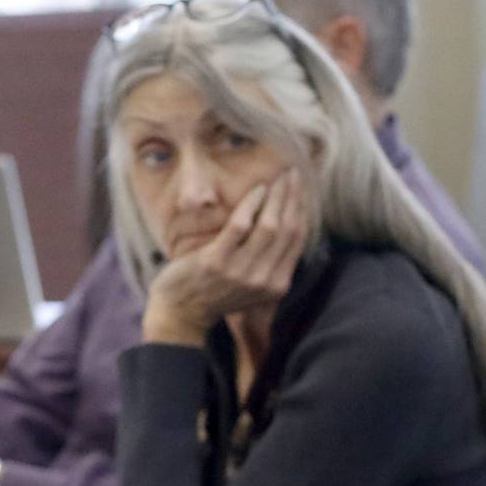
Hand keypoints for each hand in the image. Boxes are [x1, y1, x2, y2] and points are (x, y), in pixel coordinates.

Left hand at [143, 168, 307, 346]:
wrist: (183, 312)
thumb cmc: (217, 291)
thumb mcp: (253, 284)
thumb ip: (270, 263)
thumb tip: (287, 226)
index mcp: (277, 285)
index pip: (297, 240)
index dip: (302, 210)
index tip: (301, 188)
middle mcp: (264, 280)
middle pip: (287, 230)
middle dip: (292, 197)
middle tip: (292, 173)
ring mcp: (241, 272)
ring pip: (268, 226)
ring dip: (275, 196)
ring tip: (277, 177)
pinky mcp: (217, 261)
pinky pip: (240, 226)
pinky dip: (250, 204)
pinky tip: (257, 189)